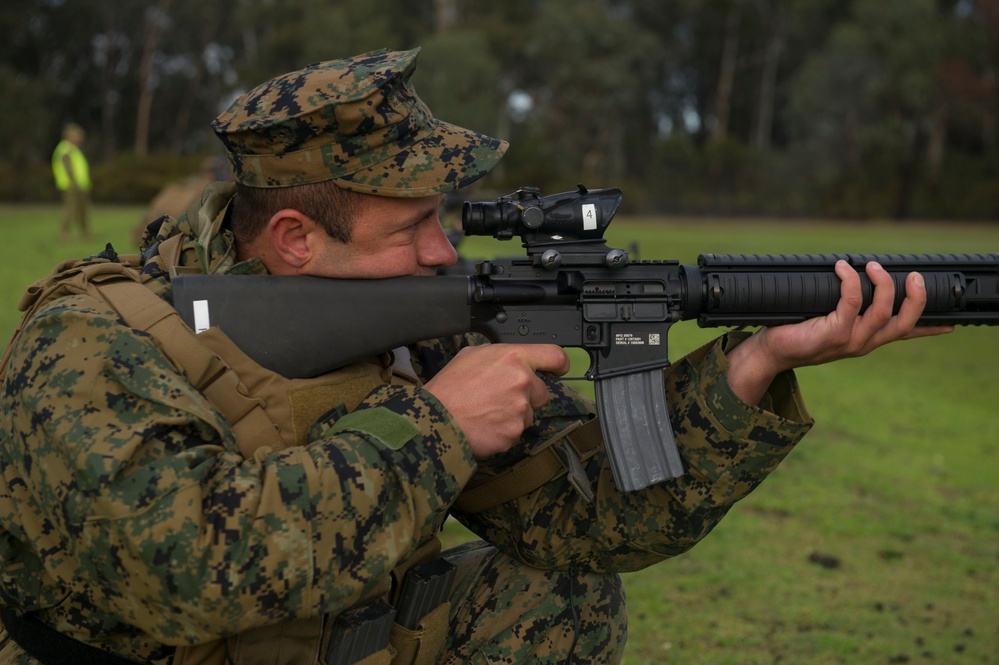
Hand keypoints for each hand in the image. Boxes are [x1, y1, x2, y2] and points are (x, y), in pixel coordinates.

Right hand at [423, 344, 570, 458]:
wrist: (435, 419)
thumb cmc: (449, 387)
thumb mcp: (471, 355)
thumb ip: (498, 356)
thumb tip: (508, 360)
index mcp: (513, 358)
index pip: (554, 356)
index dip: (559, 364)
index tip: (559, 370)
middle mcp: (523, 382)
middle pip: (542, 392)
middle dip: (526, 397)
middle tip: (499, 398)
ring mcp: (520, 409)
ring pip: (528, 414)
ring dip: (513, 415)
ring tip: (486, 413)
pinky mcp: (515, 432)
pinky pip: (516, 432)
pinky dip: (503, 432)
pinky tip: (485, 426)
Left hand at [726, 260, 953, 404]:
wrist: (770, 352)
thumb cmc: (796, 332)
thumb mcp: (828, 321)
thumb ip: (846, 308)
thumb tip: (855, 280)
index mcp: (866, 340)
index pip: (904, 334)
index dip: (928, 328)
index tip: (950, 323)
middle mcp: (863, 343)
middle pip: (903, 322)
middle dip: (915, 298)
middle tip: (914, 275)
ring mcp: (850, 341)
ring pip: (882, 312)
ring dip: (882, 284)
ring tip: (872, 265)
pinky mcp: (832, 334)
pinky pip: (850, 302)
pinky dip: (850, 281)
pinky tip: (843, 267)